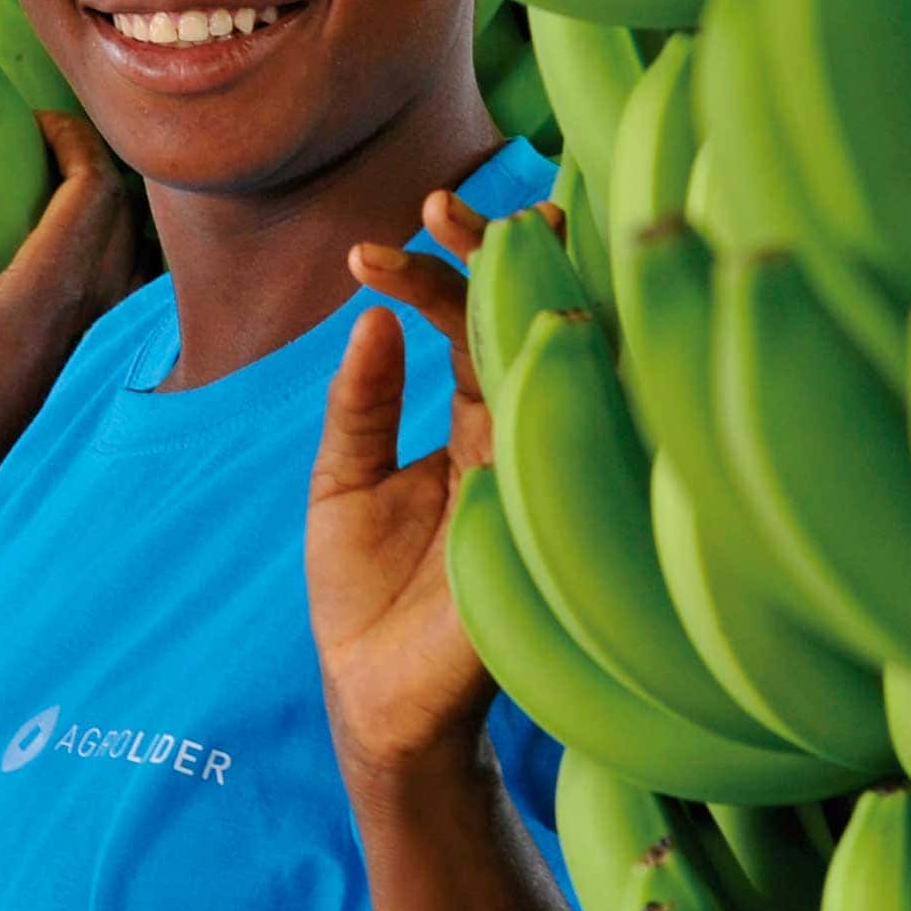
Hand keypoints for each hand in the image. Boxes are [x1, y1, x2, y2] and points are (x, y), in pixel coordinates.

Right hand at [0, 111, 141, 543]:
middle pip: (122, 213)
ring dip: (98, 218)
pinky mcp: (89, 374)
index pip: (95, 184)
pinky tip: (45, 275)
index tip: (37, 122)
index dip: (72, 138)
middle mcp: (94, 310)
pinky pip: (114, 295)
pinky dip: (94, 263)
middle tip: (43, 150)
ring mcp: (98, 345)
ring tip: (46, 204)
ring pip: (126, 256)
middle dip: (90, 168)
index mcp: (55, 284)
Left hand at [309, 191, 515, 785]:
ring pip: (557, 366)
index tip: (378, 240)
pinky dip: (549, 384)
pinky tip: (524, 333)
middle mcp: (525, 440)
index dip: (438, 273)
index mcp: (480, 426)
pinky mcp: (549, 526)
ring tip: (472, 233)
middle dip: (497, 256)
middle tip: (444, 205)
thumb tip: (370, 313)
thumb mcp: (344, 481)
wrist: (378, 705)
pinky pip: (566, 445)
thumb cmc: (367, 595)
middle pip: (529, 324)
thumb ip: (360, 403)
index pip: (473, 325)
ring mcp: (545, 478)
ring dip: (521, 294)